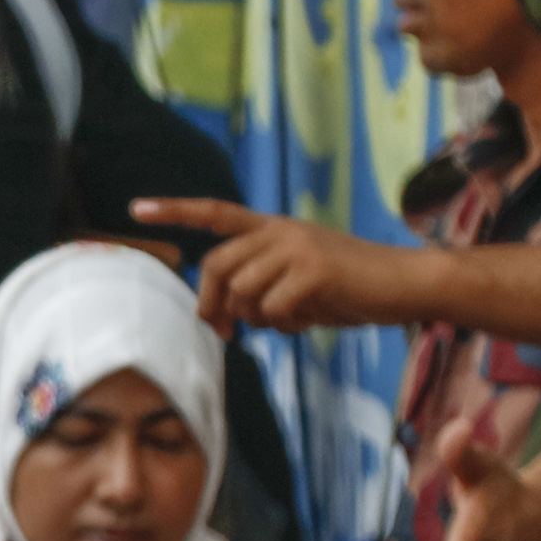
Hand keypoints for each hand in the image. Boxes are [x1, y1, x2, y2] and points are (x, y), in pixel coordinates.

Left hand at [134, 196, 411, 338]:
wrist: (405, 283)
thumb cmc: (351, 289)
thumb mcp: (298, 283)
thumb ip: (259, 288)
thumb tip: (220, 315)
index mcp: (274, 227)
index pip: (216, 213)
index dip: (175, 211)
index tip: (135, 208)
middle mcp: (280, 230)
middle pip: (215, 266)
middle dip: (211, 304)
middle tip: (223, 332)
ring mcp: (296, 247)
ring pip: (242, 292)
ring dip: (258, 319)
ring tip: (291, 319)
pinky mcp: (313, 270)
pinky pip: (273, 309)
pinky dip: (286, 325)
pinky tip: (311, 318)